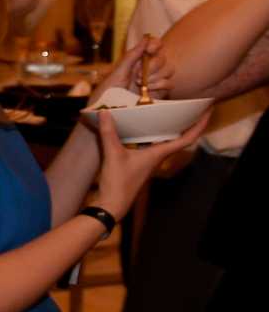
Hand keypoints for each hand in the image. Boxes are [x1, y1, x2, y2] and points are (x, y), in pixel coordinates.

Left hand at [87, 31, 169, 107]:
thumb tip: (145, 38)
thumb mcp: (116, 73)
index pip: (153, 45)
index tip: (150, 49)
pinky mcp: (159, 94)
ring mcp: (154, 82)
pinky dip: (161, 85)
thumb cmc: (106, 94)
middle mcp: (147, 70)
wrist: (107, 116)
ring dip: (156, 75)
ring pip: (169, 69)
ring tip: (140, 84)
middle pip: (163, 57)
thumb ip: (131, 56)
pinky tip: (148, 90)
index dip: (155, 44)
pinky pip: (170, 84)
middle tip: (138, 75)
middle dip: (153, 64)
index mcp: (135, 61)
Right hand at [88, 108, 210, 217]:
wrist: (113, 204)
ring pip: (167, 142)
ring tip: (173, 113)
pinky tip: (145, 129)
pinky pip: (154, 145)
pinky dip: (155, 135)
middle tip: (192, 107)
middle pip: (181, 139)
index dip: (199, 124)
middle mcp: (159, 156)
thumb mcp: (113, 155)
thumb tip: (105, 112)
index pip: (187, 138)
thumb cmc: (119, 182)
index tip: (208, 110)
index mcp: (159, 153)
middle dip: (189, 123)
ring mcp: (150, 161)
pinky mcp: (141, 163)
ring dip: (173, 128)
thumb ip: (109, 133)